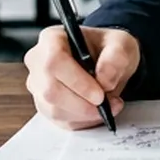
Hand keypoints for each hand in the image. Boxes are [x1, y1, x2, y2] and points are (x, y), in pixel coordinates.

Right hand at [24, 25, 141, 128]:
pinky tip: (97, 111)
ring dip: (85, 114)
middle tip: (108, 104)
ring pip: (54, 109)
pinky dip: (82, 121)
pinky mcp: (44, 104)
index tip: (100, 94)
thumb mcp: (121, 44)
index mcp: (52, 39)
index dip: (77, 81)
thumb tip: (104, 80)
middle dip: (82, 104)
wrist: (106, 62)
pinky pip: (59, 120)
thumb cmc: (108, 48)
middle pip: (50, 90)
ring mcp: (38, 85)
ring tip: (109, 106)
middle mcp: (38, 61)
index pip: (54, 62)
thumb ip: (116, 57)